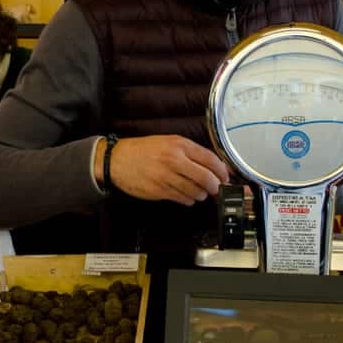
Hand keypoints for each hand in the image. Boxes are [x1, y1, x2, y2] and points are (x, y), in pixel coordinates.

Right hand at [96, 135, 230, 205]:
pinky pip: (183, 199)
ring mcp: (167, 177)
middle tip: (216, 189)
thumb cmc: (141, 151)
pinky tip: (184, 194)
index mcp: (178, 145)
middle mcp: (174, 160)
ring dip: (201, 195)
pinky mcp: (160, 191)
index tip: (226, 177)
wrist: (116, 160)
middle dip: (216, 187)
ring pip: (197, 192)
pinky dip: (188, 199)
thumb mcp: (167, 142)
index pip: (210, 159)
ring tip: (197, 191)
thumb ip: (190, 152)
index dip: (222, 171)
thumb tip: (213, 166)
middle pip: (207, 178)